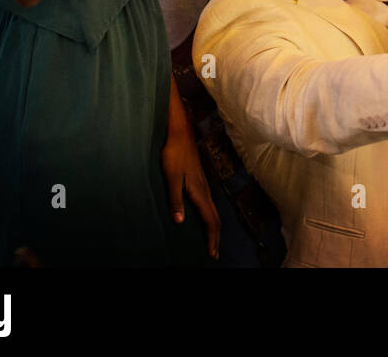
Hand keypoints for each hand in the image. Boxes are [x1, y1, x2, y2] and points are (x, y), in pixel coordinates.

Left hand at [160, 118, 220, 259]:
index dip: (212, 238)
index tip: (212, 253)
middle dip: (216, 237)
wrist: (180, 133)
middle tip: (214, 253)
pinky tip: (206, 217)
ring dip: (214, 227)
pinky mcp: (200, 181)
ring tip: (212, 240)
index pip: (210, 220)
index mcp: (199, 192)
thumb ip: (175, 199)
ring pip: (214, 211)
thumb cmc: (173, 154)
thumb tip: (179, 222)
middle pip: (215, 218)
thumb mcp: (171, 177)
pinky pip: (210, 204)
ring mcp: (204, 185)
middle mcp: (205, 190)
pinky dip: (210, 217)